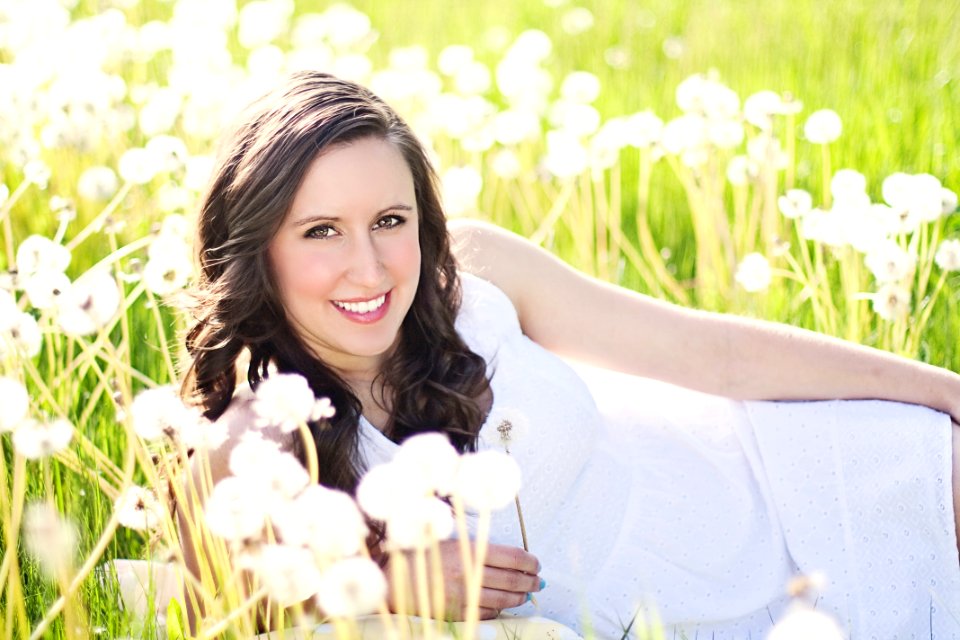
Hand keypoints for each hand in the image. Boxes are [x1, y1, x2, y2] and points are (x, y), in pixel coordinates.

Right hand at [383, 540, 541, 620]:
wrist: (396, 579)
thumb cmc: (426, 554)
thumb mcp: (452, 539)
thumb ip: (479, 545)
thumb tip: (512, 556)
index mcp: (470, 550)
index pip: (512, 557)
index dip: (529, 562)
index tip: (536, 564)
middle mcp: (469, 572)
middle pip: (512, 580)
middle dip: (529, 581)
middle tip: (537, 581)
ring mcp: (464, 595)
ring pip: (503, 599)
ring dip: (519, 597)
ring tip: (526, 594)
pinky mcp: (458, 613)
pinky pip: (487, 613)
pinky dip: (500, 610)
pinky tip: (505, 605)